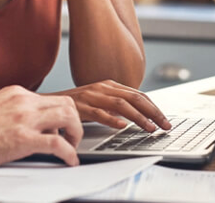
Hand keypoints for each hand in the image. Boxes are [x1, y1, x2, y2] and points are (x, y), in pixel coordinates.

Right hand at [0, 85, 82, 166]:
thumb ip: (12, 111)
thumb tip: (25, 124)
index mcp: (16, 93)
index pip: (52, 98)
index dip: (61, 115)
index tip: (62, 128)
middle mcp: (23, 101)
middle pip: (66, 103)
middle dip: (75, 122)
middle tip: (72, 138)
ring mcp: (24, 119)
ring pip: (68, 116)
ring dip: (76, 134)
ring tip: (72, 148)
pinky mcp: (22, 139)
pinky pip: (58, 144)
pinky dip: (69, 153)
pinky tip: (69, 161)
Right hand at [52, 80, 171, 131]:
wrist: (50, 103)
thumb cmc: (76, 104)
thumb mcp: (99, 100)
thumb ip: (115, 105)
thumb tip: (138, 115)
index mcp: (109, 85)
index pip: (138, 95)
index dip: (154, 107)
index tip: (165, 120)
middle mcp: (102, 88)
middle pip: (134, 98)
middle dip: (153, 112)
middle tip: (164, 126)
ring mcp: (92, 96)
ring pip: (121, 105)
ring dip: (139, 118)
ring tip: (149, 128)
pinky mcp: (81, 107)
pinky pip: (99, 113)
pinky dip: (112, 119)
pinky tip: (122, 127)